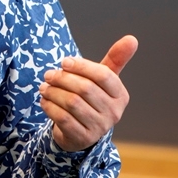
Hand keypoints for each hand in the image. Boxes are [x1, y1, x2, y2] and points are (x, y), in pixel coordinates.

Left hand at [39, 35, 137, 152]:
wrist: (80, 131)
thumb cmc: (92, 98)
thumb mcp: (103, 80)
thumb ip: (115, 59)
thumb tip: (132, 38)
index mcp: (120, 95)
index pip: (103, 75)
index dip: (82, 66)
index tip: (64, 62)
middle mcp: (114, 113)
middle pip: (85, 88)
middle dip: (63, 78)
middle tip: (48, 74)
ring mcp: (99, 127)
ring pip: (72, 103)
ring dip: (53, 92)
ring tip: (44, 87)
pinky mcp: (82, 138)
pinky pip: (63, 118)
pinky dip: (50, 107)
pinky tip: (44, 100)